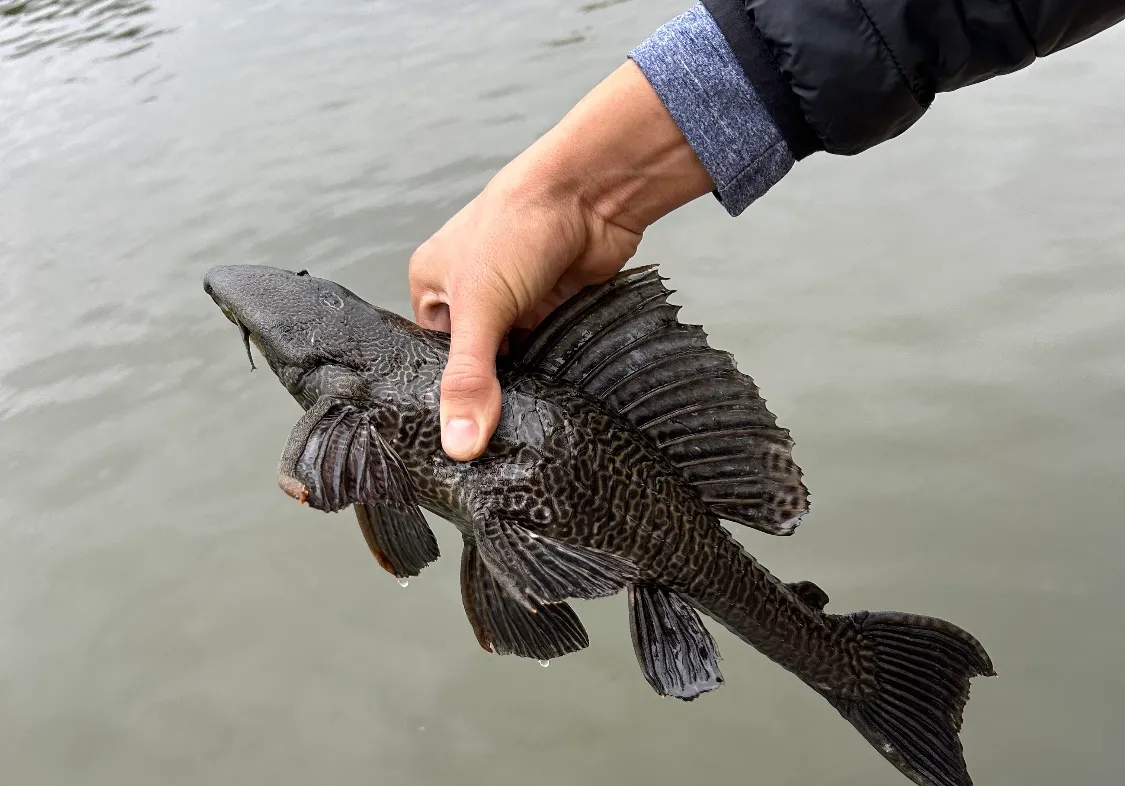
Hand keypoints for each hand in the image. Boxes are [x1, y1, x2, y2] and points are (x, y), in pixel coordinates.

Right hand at [409, 60, 713, 460]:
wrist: (592, 192)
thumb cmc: (519, 228)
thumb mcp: (482, 306)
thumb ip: (470, 377)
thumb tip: (459, 446)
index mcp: (433, 285)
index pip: (429, 357)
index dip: (444, 395)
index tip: (457, 442)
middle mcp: (470, 294)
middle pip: (474, 363)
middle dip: (486, 394)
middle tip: (494, 447)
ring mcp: (515, 302)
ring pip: (513, 363)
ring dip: (523, 387)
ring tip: (523, 435)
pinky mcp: (553, 309)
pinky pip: (547, 355)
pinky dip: (551, 375)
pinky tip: (555, 406)